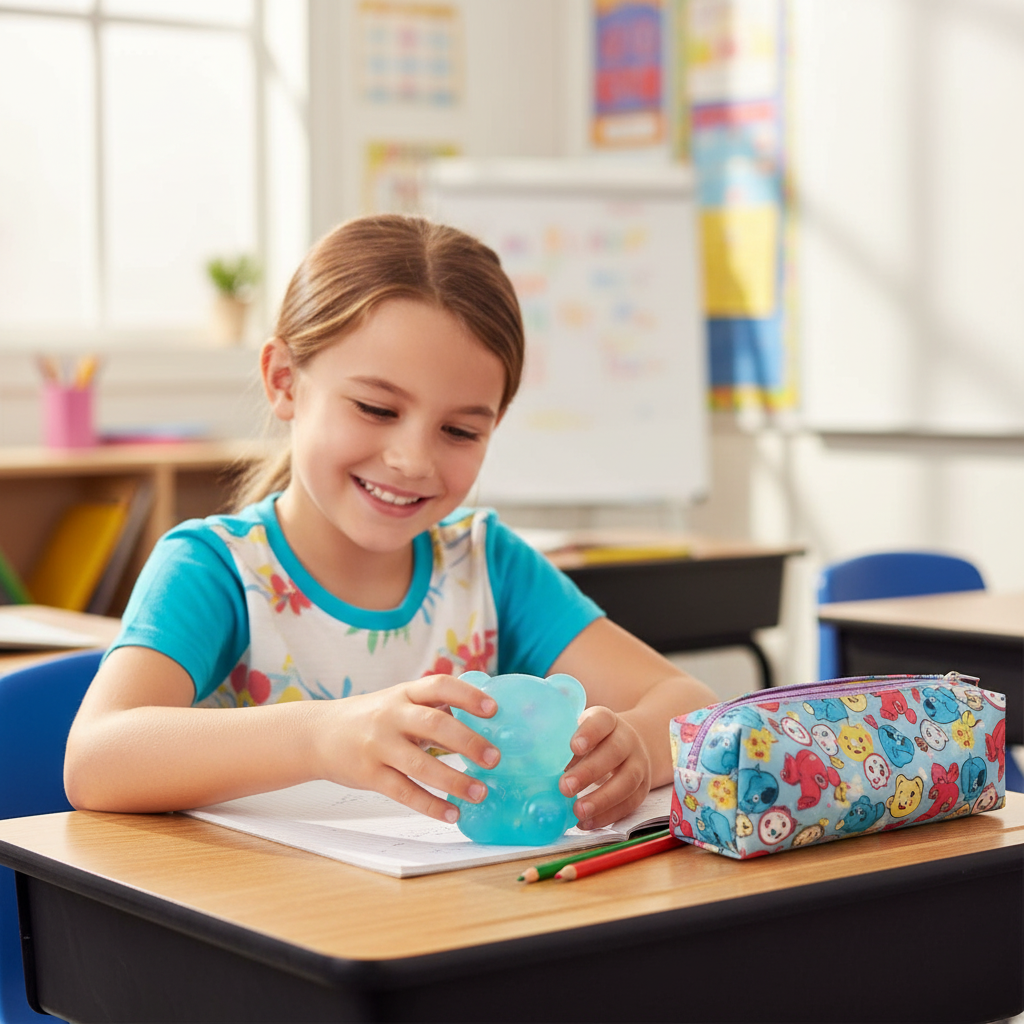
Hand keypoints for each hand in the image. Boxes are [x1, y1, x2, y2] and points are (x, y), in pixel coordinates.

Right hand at [315, 674, 499, 824]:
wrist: (318, 734)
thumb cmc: (371, 717)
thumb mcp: (398, 702)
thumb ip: (433, 709)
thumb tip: (480, 721)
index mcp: (404, 693)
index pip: (440, 685)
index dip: (468, 695)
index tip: (494, 709)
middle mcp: (391, 715)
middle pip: (434, 724)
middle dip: (467, 741)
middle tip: (494, 758)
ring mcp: (378, 745)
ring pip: (421, 765)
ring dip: (455, 781)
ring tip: (481, 792)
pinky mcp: (369, 775)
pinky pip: (405, 793)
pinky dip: (431, 805)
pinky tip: (453, 814)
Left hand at [558, 706, 651, 829]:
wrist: (629, 746)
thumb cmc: (592, 740)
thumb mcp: (577, 729)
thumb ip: (557, 737)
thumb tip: (524, 751)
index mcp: (607, 721)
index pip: (602, 721)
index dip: (589, 732)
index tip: (573, 746)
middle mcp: (627, 740)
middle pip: (614, 752)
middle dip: (590, 771)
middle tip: (564, 787)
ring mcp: (638, 765)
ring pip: (626, 781)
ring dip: (601, 799)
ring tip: (578, 811)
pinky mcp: (642, 789)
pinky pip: (629, 804)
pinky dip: (608, 815)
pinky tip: (586, 822)